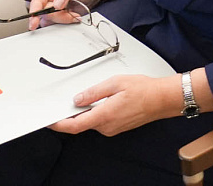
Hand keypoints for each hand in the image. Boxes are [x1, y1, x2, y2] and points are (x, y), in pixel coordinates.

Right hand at [28, 0, 104, 28]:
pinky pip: (54, 24)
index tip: (34, 22)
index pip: (36, 1)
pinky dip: (64, 22)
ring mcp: (48, 9)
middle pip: (42, 14)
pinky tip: (72, 16)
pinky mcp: (53, 17)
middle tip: (71, 13)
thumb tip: (56, 4)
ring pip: (48, 21)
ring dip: (62, 19)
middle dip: (57, 16)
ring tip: (74, 12)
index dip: (34, 11)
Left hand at [50, 74, 180, 136]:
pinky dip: (96, 113)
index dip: (59, 124)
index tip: (50, 120)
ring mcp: (112, 128)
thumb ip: (94, 92)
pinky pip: (101, 122)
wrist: (162, 99)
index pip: (74, 125)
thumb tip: (78, 98)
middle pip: (81, 124)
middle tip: (68, 101)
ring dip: (87, 112)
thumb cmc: (144, 90)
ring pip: (91, 122)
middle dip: (73, 114)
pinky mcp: (117, 127)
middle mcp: (107, 126)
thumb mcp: (115, 83)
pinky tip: (103, 101)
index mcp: (104, 115)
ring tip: (93, 95)